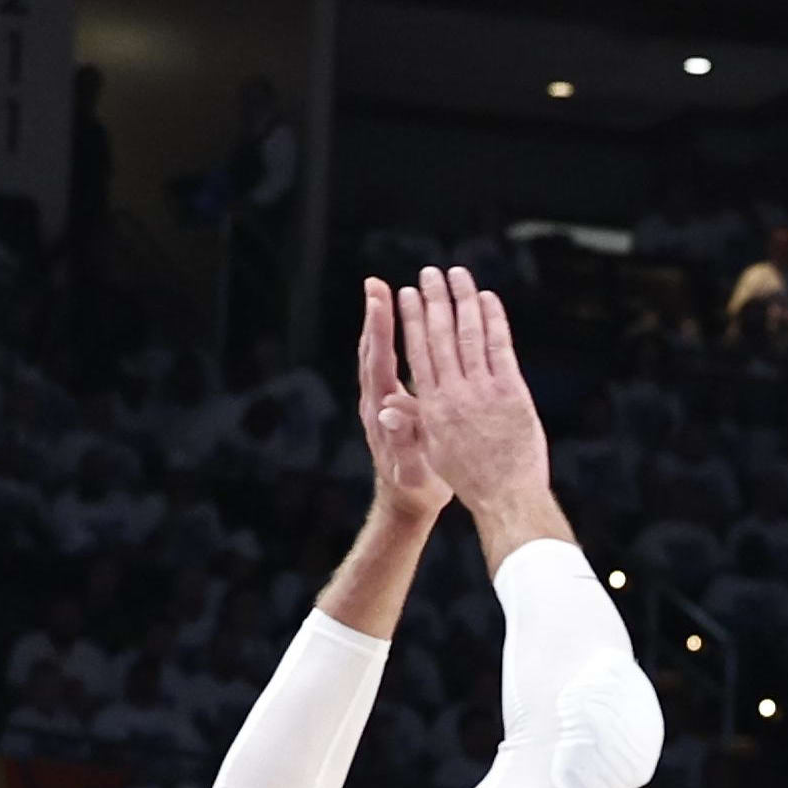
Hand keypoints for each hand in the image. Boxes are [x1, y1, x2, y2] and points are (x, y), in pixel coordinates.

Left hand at [357, 277, 449, 526]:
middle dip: (374, 316)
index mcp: (383, 413)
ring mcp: (378, 404)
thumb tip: (389, 411)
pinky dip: (387, 341)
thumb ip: (405, 441)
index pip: (379, 362)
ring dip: (378, 324)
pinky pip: (385, 366)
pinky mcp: (386, 406)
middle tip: (375, 283)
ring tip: (383, 293)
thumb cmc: (417, 490)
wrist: (406, 504)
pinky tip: (397, 327)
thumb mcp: (416, 470)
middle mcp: (375, 403)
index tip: (380, 298)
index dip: (379, 329)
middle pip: (371, 351)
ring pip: (375, 356)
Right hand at [388, 265, 550, 514]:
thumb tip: (387, 404)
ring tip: (456, 274)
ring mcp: (483, 391)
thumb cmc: (469, 477)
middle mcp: (454, 393)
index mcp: (431, 405)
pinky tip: (488, 298)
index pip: (417, 352)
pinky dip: (493, 320)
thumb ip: (415, 419)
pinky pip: (500, 347)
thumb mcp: (432, 449)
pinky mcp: (511, 393)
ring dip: (462, 300)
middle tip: (427, 273)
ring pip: (468, 335)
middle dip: (433, 300)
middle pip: (440, 336)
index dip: (410, 320)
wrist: (505, 497)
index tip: (404, 294)